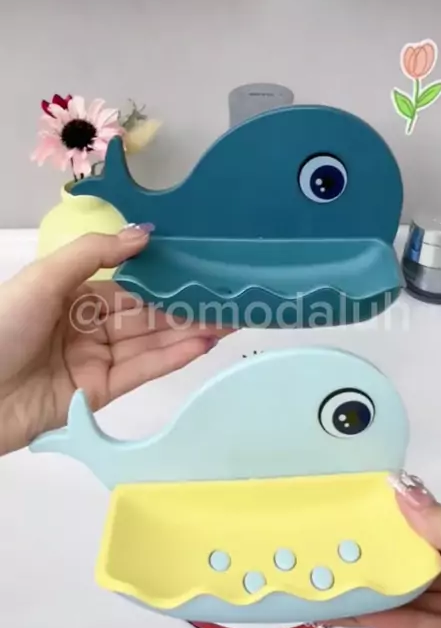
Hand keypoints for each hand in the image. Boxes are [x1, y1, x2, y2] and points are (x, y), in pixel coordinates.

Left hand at [0, 225, 229, 455]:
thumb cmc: (0, 326)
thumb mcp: (44, 278)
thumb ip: (95, 253)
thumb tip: (145, 233)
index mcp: (74, 296)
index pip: (131, 287)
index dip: (166, 279)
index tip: (203, 270)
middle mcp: (88, 327)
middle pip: (146, 317)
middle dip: (186, 308)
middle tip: (231, 298)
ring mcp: (95, 362)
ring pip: (149, 344)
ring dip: (188, 332)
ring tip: (230, 319)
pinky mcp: (99, 395)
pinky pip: (140, 372)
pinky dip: (172, 358)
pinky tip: (203, 343)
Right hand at [337, 471, 440, 627]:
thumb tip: (402, 494)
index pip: (433, 525)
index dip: (393, 522)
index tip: (350, 514)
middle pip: (421, 564)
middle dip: (378, 560)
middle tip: (328, 553)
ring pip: (422, 602)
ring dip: (379, 597)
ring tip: (332, 587)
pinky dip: (400, 626)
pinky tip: (363, 617)